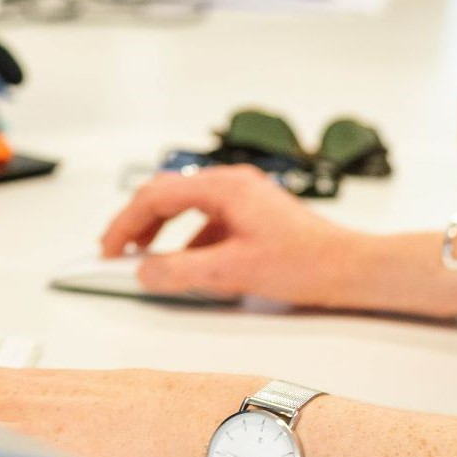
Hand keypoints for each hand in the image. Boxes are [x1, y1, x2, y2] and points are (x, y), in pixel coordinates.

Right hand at [101, 163, 366, 308]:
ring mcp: (244, 197)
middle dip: (139, 224)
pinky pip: (208, 220)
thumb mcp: (232, 272)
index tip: (107, 250)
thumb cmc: (304, 263)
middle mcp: (232, 183)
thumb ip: (181, 271)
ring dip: (163, 231)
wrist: (348, 267)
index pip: (157, 195)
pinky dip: (189, 240)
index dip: (125, 223)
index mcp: (224, 187)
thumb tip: (145, 271)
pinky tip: (189, 267)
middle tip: (117, 253)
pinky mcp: (253, 213)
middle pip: (169, 194)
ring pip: (187, 206)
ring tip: (147, 260)